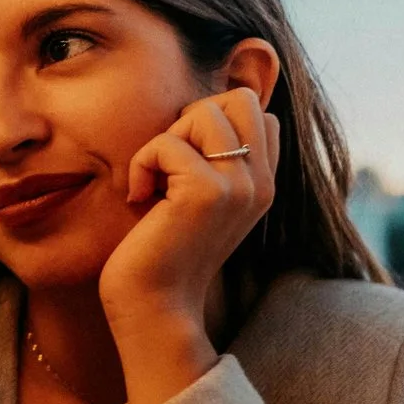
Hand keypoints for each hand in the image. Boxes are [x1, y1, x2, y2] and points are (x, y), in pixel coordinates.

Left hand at [96, 87, 279, 332]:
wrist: (154, 306)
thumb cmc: (161, 250)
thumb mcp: (199, 198)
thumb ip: (213, 159)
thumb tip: (200, 109)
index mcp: (264, 183)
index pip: (257, 111)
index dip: (211, 122)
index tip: (184, 164)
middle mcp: (261, 183)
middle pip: (240, 98)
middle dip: (194, 117)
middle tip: (170, 162)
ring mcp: (240, 186)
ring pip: (205, 111)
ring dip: (166, 139)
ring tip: (156, 181)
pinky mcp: (208, 193)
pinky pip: (166, 143)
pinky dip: (142, 165)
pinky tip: (139, 198)